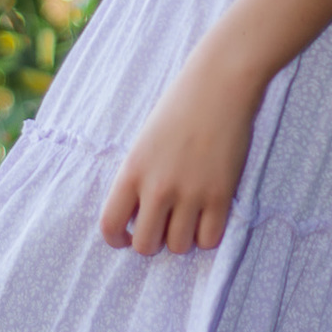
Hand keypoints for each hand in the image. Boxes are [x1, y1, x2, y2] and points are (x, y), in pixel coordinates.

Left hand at [98, 41, 263, 255]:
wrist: (220, 84)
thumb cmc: (181, 105)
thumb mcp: (145, 141)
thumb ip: (139, 177)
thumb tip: (142, 214)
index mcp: (132, 171)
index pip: (110, 226)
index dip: (117, 238)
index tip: (127, 235)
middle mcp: (157, 187)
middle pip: (145, 245)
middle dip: (153, 240)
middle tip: (164, 224)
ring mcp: (190, 193)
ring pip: (178, 247)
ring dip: (182, 237)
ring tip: (189, 218)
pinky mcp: (221, 195)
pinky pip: (209, 239)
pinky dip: (207, 235)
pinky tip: (209, 217)